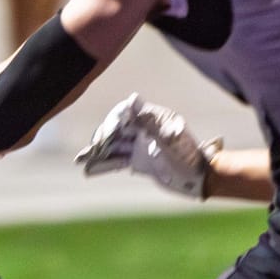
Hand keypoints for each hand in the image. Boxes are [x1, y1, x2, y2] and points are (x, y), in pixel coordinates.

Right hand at [76, 93, 220, 199]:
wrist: (199, 178)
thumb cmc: (189, 156)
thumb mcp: (170, 138)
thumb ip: (150, 121)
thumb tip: (132, 99)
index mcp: (152, 118)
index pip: (125, 114)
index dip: (112, 122)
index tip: (105, 135)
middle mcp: (144, 129)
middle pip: (116, 130)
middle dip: (101, 140)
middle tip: (92, 152)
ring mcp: (139, 144)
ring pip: (113, 146)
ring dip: (97, 153)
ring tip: (80, 160)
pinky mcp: (138, 160)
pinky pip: (116, 160)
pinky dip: (103, 164)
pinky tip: (88, 169)